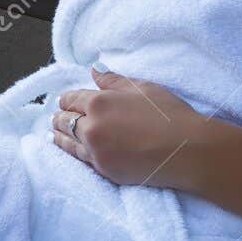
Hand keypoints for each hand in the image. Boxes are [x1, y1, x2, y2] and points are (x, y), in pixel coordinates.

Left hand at [51, 64, 212, 189]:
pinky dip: (72, 152)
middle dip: (60, 116)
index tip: (66, 101)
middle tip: (57, 117)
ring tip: (54, 133)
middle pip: (64, 120)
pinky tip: (72, 150)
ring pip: (67, 142)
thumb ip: (112, 80)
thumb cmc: (169, 114)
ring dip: (59, 135)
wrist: (187, 151)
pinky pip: (80, 160)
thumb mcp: (141, 88)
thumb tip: (93, 69)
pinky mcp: (104, 171)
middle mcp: (91, 127)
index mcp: (98, 102)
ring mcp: (96, 152)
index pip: (70, 99)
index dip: (67, 99)